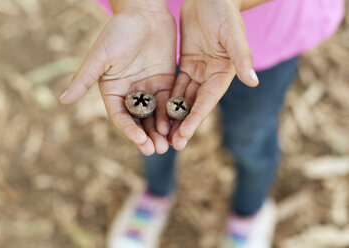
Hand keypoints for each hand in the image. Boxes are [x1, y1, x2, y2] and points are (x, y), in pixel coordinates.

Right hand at [60, 2, 175, 155]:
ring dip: (161, 131)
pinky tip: (178, 126)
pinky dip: (172, 116)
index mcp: (113, 91)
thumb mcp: (100, 56)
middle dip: (147, 136)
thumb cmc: (118, 31)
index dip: (130, 131)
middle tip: (157, 150)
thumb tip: (62, 101)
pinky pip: (169, 103)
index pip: (121, 117)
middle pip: (139, 121)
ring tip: (168, 145)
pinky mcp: (164, 83)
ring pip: (155, 116)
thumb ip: (84, 79)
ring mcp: (148, 89)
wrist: (144, 13)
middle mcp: (130, 94)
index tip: (141, 143)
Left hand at [169, 0, 258, 149]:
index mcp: (223, 73)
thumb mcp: (232, 34)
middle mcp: (211, 76)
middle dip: (183, 124)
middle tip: (170, 144)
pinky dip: (167, 98)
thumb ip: (242, 58)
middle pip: (194, 105)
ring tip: (161, 134)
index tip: (183, 137)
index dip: (195, 120)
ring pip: (183, 97)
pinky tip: (157, 111)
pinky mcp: (187, 63)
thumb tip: (253, 82)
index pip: (206, 101)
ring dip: (173, 116)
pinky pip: (176, 84)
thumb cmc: (224, 11)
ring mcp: (198, 70)